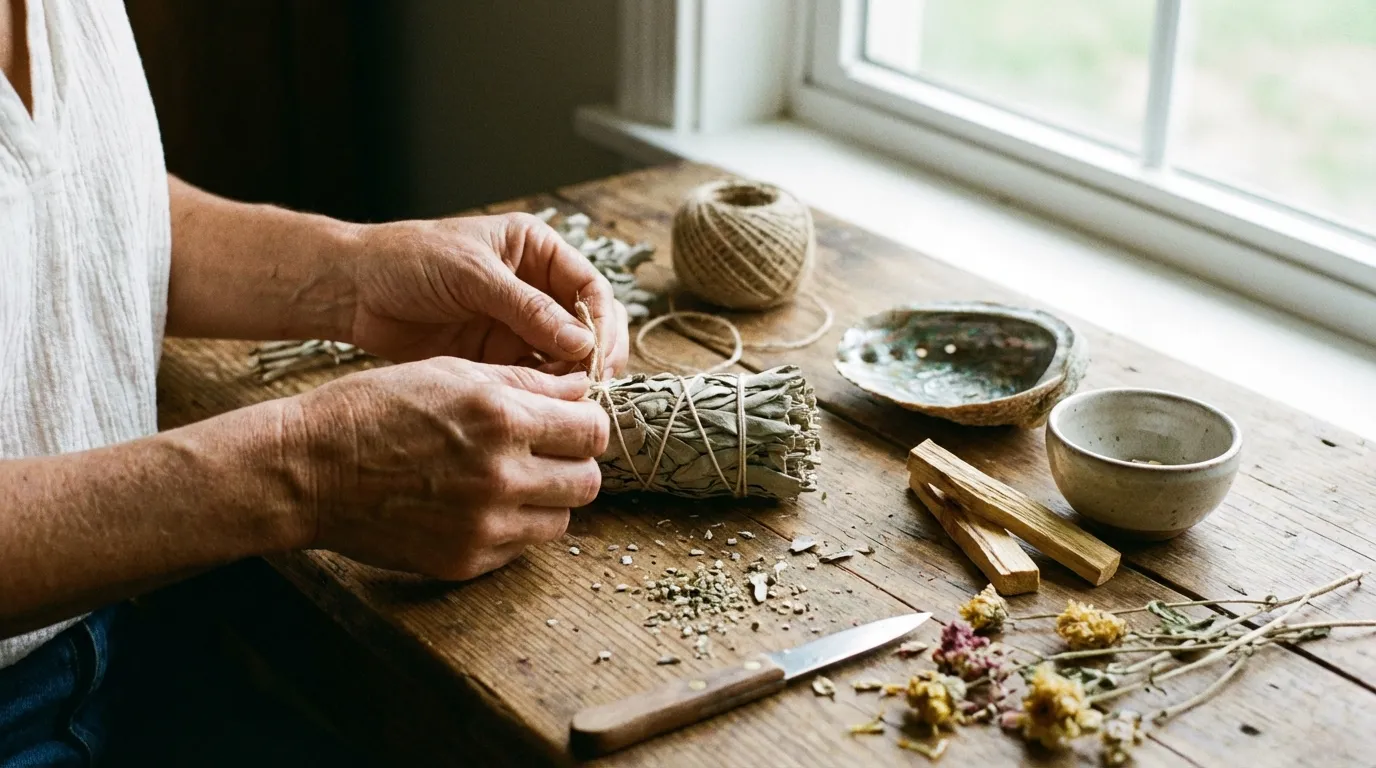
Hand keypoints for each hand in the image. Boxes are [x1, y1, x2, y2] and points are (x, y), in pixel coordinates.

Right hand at [283, 357, 608, 579]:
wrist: (309, 469)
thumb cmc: (374, 408)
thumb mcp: (450, 373)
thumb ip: (524, 383)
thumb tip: (581, 388)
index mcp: (502, 419)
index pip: (593, 430)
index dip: (587, 423)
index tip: (571, 423)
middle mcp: (502, 476)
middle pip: (588, 481)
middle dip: (574, 464)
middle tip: (545, 453)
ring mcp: (485, 526)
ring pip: (560, 520)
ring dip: (547, 500)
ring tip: (509, 480)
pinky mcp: (465, 562)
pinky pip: (519, 548)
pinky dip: (511, 528)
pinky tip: (475, 505)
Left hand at [347, 213, 628, 376]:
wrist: (354, 289)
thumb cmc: (408, 261)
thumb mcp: (472, 276)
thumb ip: (528, 309)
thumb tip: (582, 343)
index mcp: (537, 251)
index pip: (591, 288)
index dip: (601, 324)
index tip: (597, 358)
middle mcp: (535, 287)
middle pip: (588, 325)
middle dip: (593, 356)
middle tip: (589, 387)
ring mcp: (518, 324)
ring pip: (566, 357)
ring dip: (570, 379)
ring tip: (564, 401)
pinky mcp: (498, 355)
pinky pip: (534, 376)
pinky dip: (542, 392)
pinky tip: (540, 406)